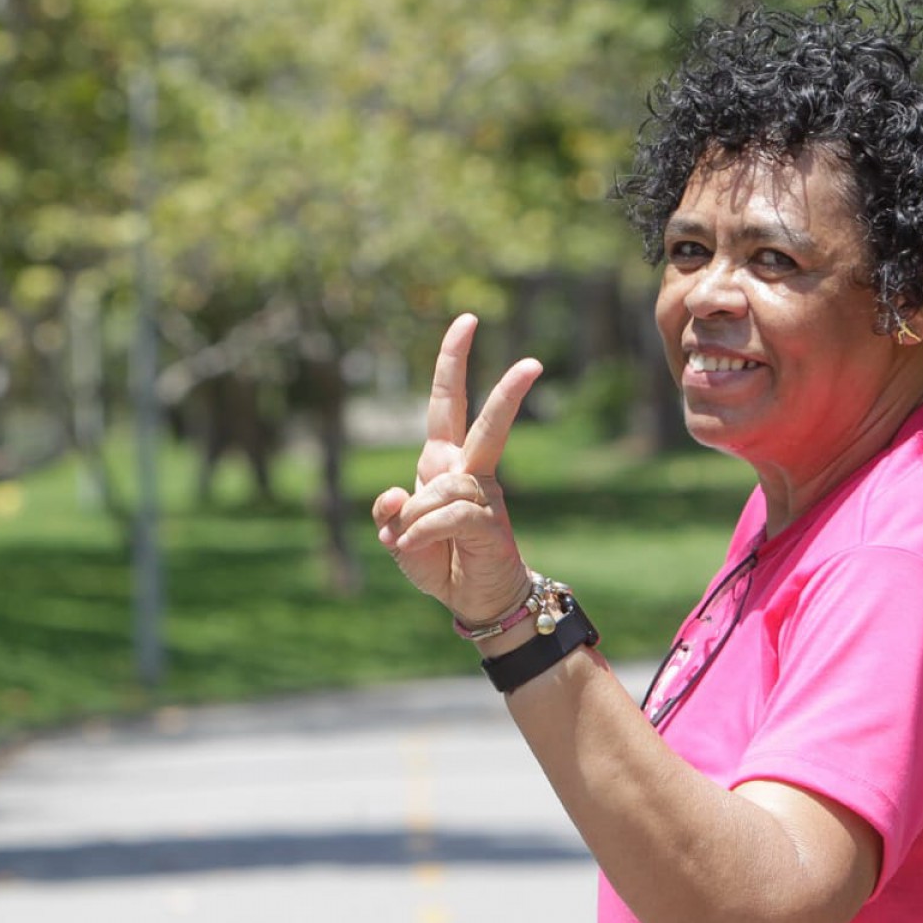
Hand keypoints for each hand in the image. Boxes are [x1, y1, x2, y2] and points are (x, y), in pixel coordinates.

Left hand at [372, 314, 542, 624]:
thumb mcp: (396, 536)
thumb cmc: (438, 561)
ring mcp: (483, 497)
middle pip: (484, 423)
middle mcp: (467, 471)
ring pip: (443, 488)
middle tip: (533, 363)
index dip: (452, 362)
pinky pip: (448, 515)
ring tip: (414, 546)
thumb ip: (389, 513)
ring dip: (416, 520)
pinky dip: (423, 533)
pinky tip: (416, 549)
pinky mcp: (489, 524)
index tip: (467, 322)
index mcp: (442, 462)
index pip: (446, 403)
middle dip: (507, 392)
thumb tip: (398, 493)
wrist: (475, 600)